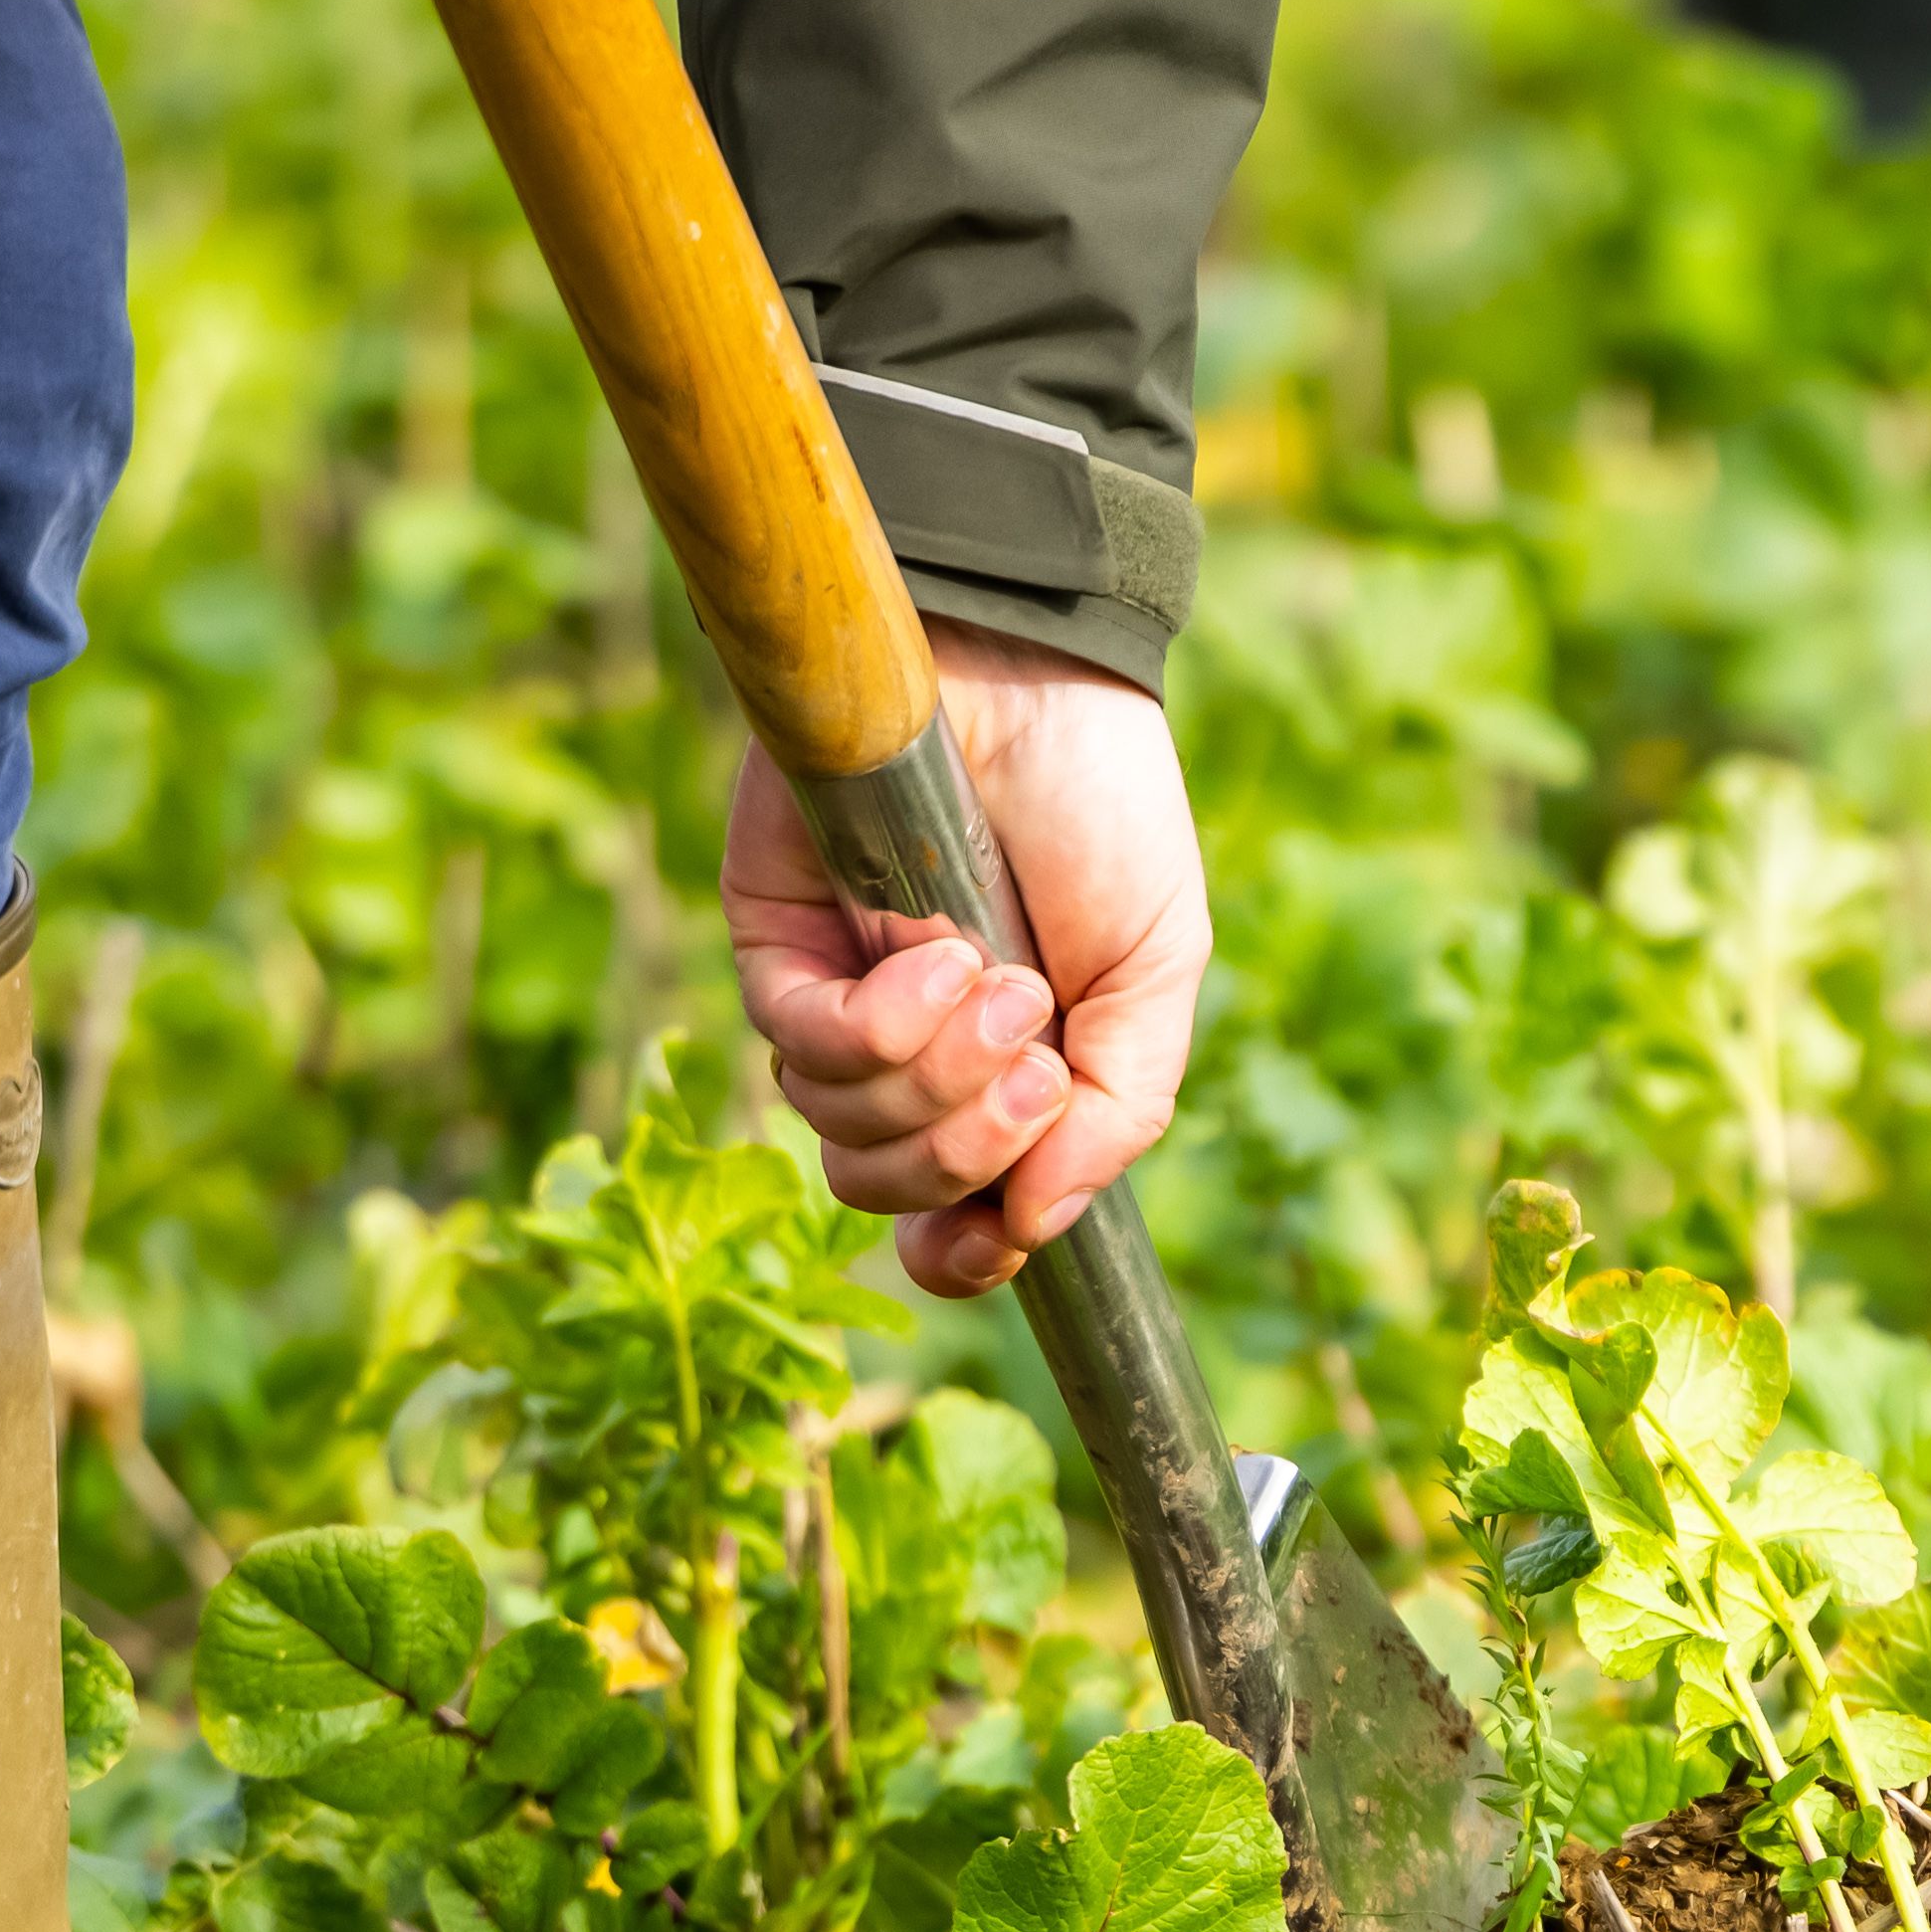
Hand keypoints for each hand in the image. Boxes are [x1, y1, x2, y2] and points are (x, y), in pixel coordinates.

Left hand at [721, 625, 1201, 1302]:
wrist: (1036, 676)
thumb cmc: (1103, 815)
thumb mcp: (1155, 977)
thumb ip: (1115, 1115)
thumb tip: (1034, 1232)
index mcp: (995, 1079)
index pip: (947, 1221)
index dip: (965, 1255)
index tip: (1003, 1236)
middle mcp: (905, 1055)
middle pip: (891, 1189)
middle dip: (968, 1147)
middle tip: (1034, 1054)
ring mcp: (835, 996)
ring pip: (842, 1131)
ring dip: (933, 1078)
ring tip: (999, 981)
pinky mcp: (775, 937)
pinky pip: (802, 1043)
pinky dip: (881, 1023)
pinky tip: (938, 956)